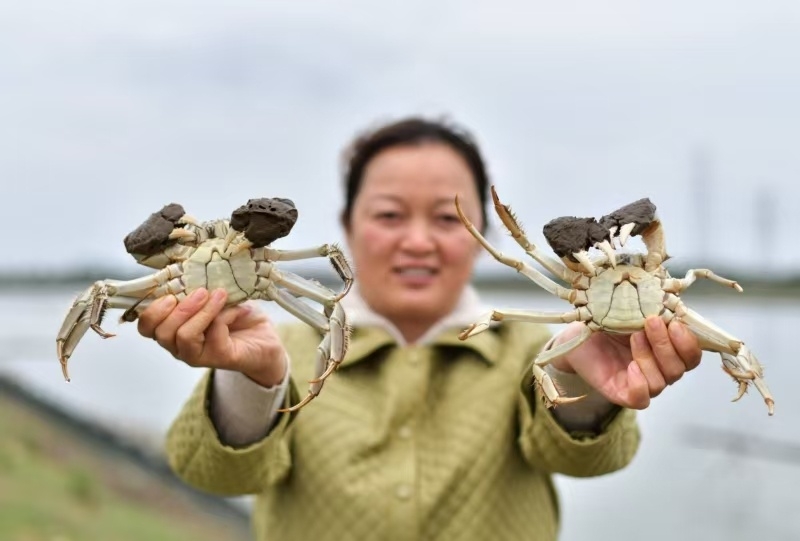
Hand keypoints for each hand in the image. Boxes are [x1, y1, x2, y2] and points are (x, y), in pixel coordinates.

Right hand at [136, 288, 286, 386]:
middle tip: (200, 291)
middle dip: (179, 308)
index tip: (170, 294)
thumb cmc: (236, 316)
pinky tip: (238, 309)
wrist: (266, 338)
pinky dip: (224, 316)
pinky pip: (214, 336)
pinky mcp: (220, 357)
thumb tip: (190, 267)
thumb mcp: (214, 296)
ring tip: (219, 295)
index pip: (146, 327)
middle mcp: (180, 346)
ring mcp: (198, 355)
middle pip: (161, 333)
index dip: (151, 311)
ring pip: (184, 336)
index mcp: (173, 329)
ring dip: (201, 311)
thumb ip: (198, 287)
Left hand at [550, 317, 701, 409]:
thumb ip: (655, 312)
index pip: (691, 356)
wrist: (577, 334)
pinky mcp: (622, 393)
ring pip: (660, 382)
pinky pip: (641, 399)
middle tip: (650, 322)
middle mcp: (658, 370)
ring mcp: (641, 383)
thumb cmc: (607, 321)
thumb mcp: (633, 311)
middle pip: (678, 370)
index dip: (688, 343)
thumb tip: (671, 307)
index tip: (674, 323)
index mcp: (667, 350)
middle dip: (666, 345)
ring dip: (649, 358)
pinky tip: (629, 367)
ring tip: (633, 337)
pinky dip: (639, 384)